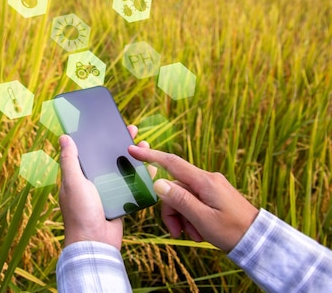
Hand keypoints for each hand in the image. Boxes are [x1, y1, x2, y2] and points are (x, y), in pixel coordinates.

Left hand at [59, 125, 155, 249]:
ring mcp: (107, 191)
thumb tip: (64, 137)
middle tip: (133, 131)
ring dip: (133, 157)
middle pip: (108, 157)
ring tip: (146, 145)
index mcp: (78, 176)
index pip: (89, 150)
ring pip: (122, 169)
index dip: (99, 137)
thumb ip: (70, 160)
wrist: (96, 242)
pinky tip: (151, 167)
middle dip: (120, 143)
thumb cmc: (81, 213)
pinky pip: (132, 184)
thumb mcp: (73, 183)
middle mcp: (92, 182)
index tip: (110, 124)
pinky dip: (141, 175)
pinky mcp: (120, 201)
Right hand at [127, 145, 258, 251]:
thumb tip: (158, 183)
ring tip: (194, 235)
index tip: (133, 150)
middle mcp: (207, 180)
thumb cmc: (232, 231)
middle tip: (177, 232)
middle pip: (174, 188)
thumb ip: (179, 199)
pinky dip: (191, 217)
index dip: (150, 156)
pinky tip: (199, 232)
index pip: (172, 163)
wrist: (258, 240)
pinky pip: (193, 202)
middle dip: (171, 210)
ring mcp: (211, 187)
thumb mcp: (202, 218)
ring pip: (182, 197)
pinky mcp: (214, 196)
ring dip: (182, 217)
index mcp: (204, 181)